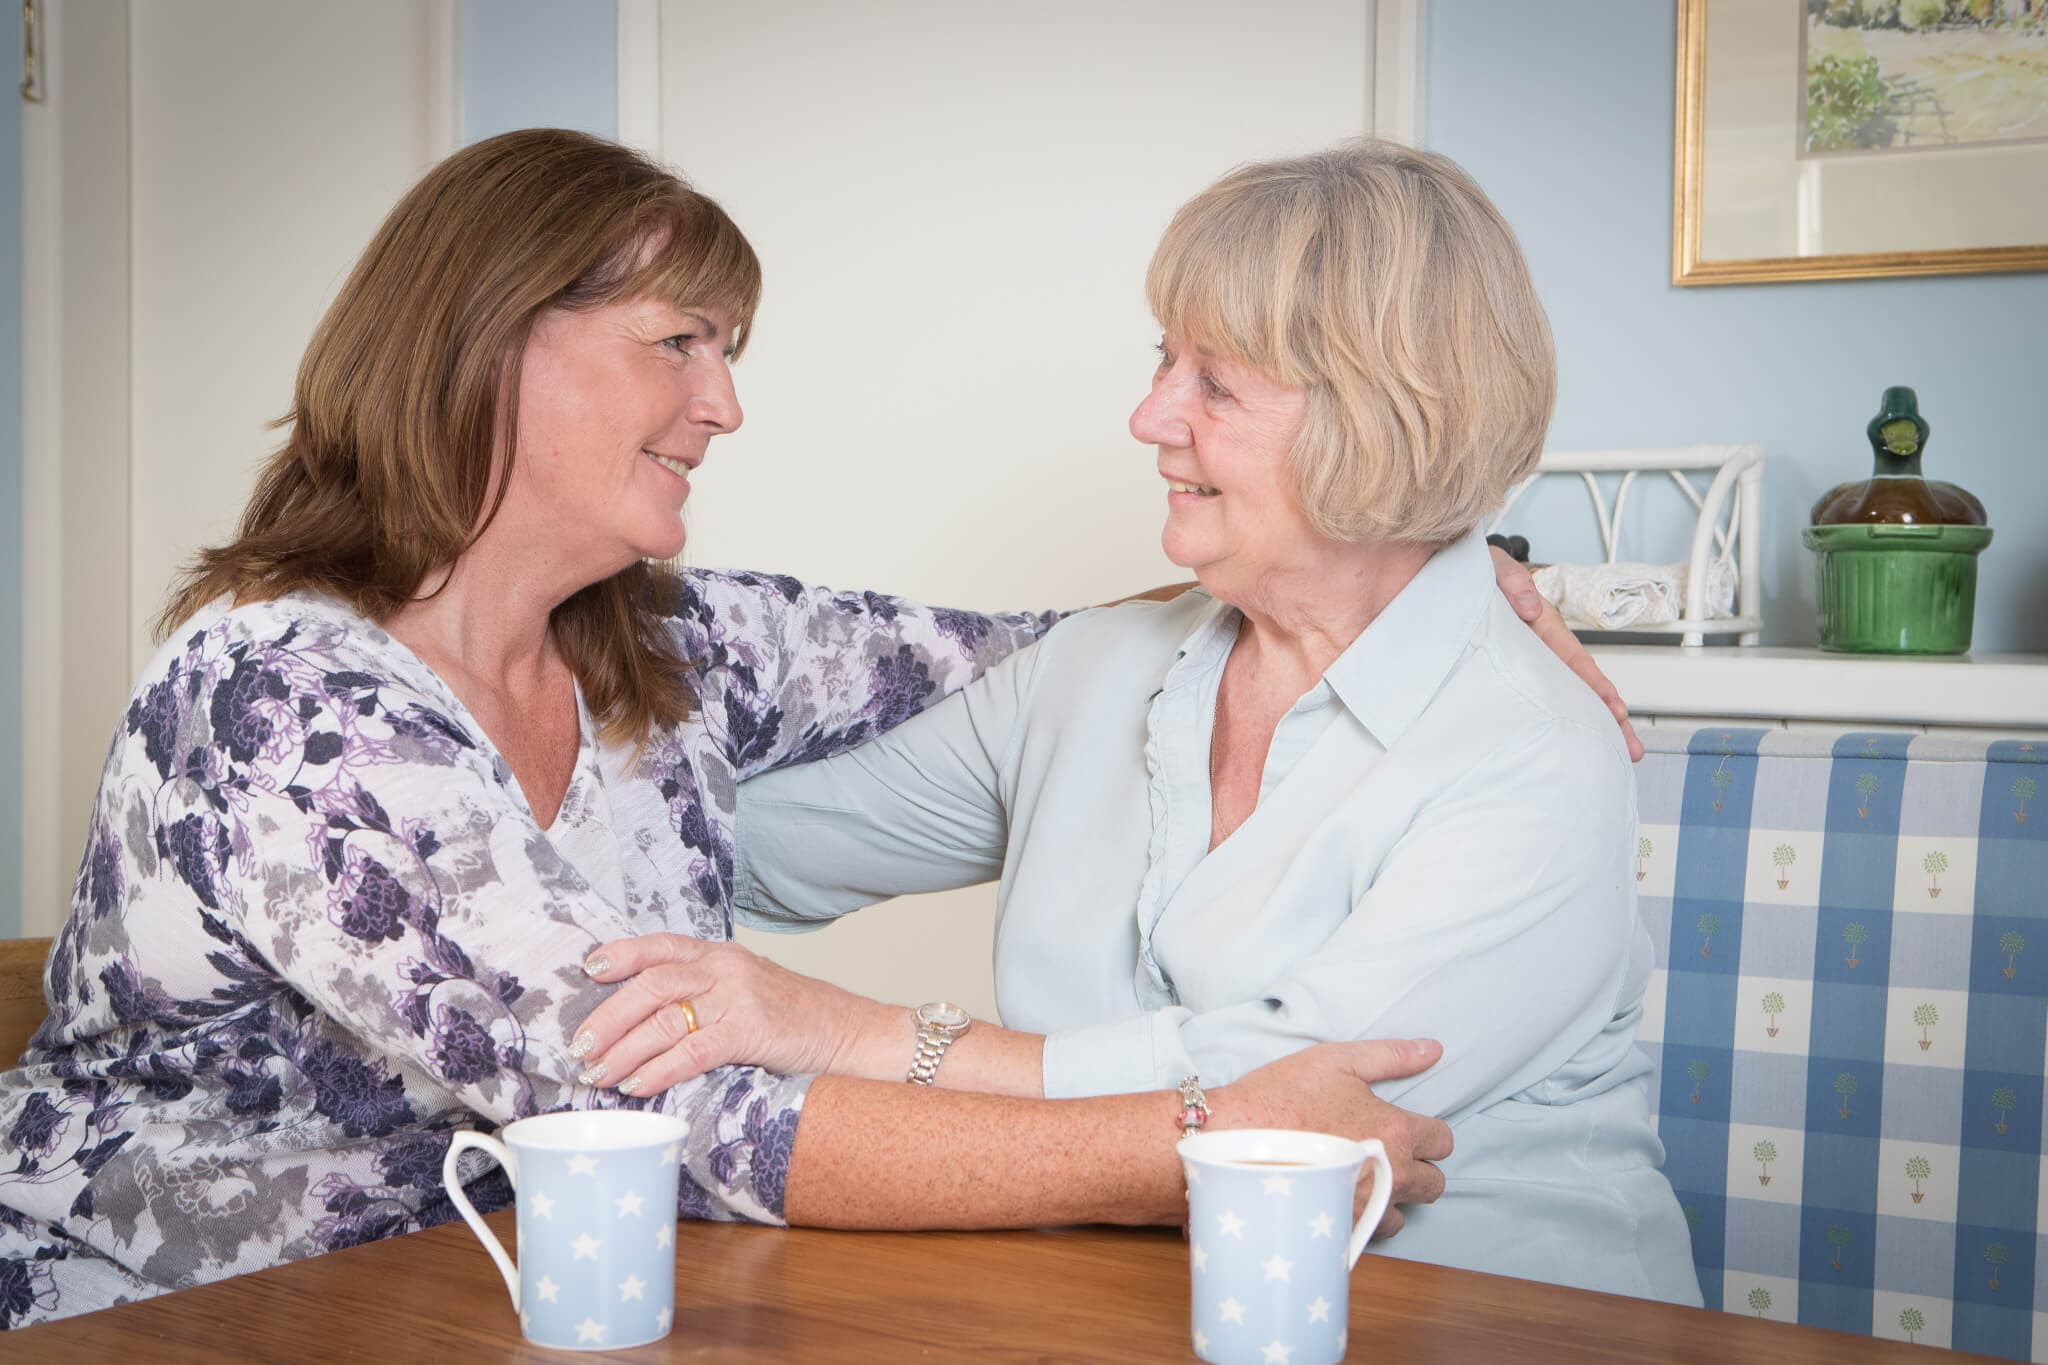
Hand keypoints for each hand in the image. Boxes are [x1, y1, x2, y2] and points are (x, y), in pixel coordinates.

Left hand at [572, 934, 905, 1096]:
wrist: (856, 1033)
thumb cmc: (800, 1020)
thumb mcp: (750, 993)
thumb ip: (707, 996)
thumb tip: (647, 1025)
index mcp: (723, 955)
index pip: (662, 945)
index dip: (622, 954)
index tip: (587, 969)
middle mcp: (727, 968)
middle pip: (653, 982)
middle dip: (609, 1015)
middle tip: (581, 1046)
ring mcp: (741, 997)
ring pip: (665, 1017)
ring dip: (624, 1049)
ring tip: (599, 1072)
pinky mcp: (754, 1030)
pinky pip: (693, 1050)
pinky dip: (659, 1070)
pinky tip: (638, 1085)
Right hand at [1211, 1038, 1452, 1239]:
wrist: (1231, 1139)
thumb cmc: (1282, 1095)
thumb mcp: (1336, 1061)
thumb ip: (1391, 1056)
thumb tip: (1434, 1049)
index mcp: (1396, 1132)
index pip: (1442, 1141)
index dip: (1427, 1131)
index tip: (1403, 1126)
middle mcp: (1391, 1175)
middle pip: (1434, 1184)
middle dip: (1418, 1168)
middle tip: (1384, 1151)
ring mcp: (1367, 1208)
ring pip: (1403, 1214)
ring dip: (1391, 1198)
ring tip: (1360, 1177)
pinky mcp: (1342, 1229)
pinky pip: (1369, 1232)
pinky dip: (1361, 1218)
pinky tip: (1338, 1196)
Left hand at [1489, 545, 1643, 762]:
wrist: (1432, 580)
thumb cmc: (1468, 572)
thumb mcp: (1490, 567)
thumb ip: (1510, 578)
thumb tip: (1530, 605)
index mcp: (1540, 624)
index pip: (1573, 658)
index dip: (1594, 685)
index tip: (1614, 709)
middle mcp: (1538, 647)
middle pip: (1577, 684)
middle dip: (1606, 716)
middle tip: (1629, 747)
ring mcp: (1523, 662)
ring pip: (1560, 697)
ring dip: (1585, 725)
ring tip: (1609, 754)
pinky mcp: (1503, 674)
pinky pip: (1531, 701)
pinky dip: (1550, 722)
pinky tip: (1559, 746)